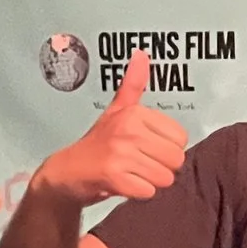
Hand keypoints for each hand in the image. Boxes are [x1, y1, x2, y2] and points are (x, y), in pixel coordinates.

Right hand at [31, 50, 187, 204]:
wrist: (65, 173)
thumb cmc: (98, 143)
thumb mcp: (117, 110)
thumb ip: (132, 84)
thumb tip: (142, 53)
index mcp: (134, 113)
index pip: (181, 138)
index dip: (166, 148)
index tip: (145, 147)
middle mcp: (128, 130)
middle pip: (176, 160)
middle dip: (161, 167)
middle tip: (138, 164)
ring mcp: (120, 154)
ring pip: (165, 178)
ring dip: (150, 182)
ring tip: (130, 173)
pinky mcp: (114, 178)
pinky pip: (148, 193)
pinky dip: (138, 194)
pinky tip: (122, 184)